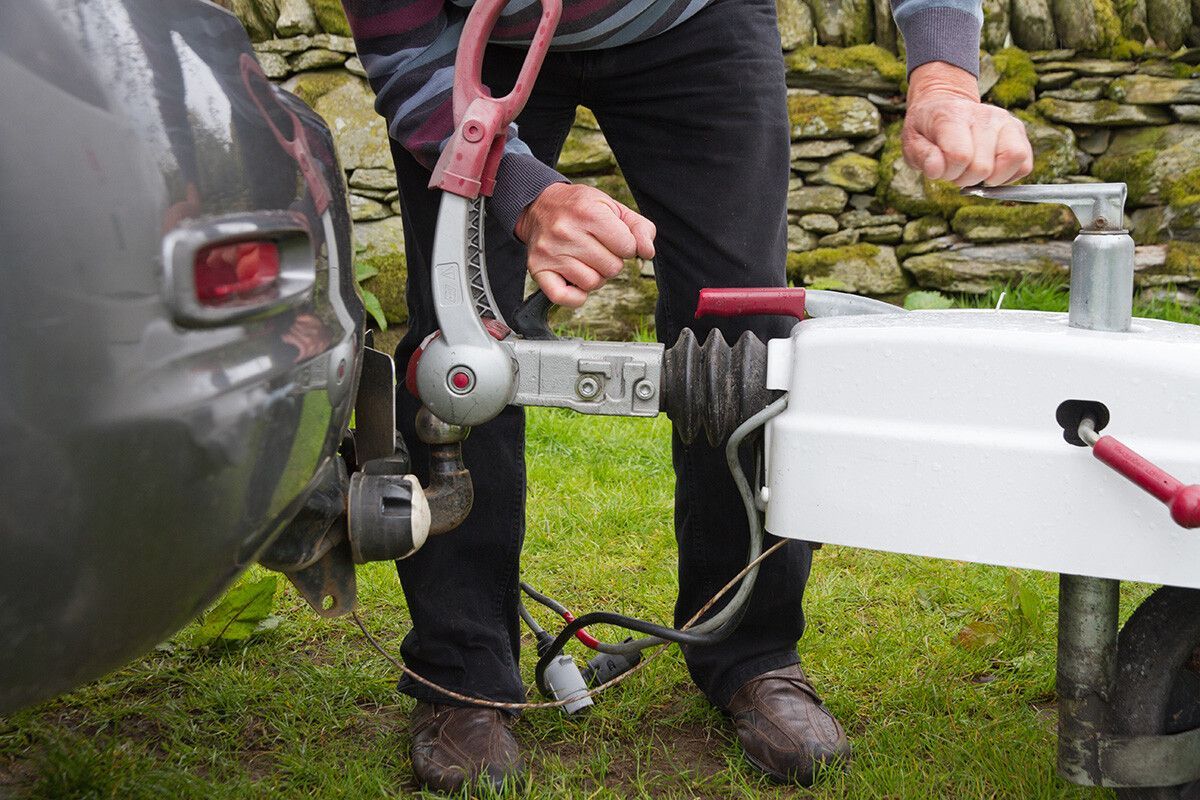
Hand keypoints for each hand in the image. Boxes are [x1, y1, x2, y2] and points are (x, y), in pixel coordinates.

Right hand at [514, 182, 655, 307]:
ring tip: (585, 260)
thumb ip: (639, 228)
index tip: (614, 239)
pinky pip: (565, 298)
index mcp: (588, 212)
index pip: (628, 247)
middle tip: (598, 249)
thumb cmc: (581, 208)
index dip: (626, 246)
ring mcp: (551, 252)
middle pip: (612, 268)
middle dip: (611, 261)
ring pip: (592, 283)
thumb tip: (647, 253)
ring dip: (595, 276)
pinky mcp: (538, 268)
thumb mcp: (613, 207)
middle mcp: (566, 231)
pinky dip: (576, 297)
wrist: (539, 205)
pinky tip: (576, 281)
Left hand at [903, 62, 1033, 186]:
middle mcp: (985, 115)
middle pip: (983, 166)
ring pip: (1013, 160)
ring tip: (973, 170)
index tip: (941, 168)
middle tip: (955, 169)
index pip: (960, 156)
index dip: (949, 172)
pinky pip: (1025, 164)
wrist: (944, 106)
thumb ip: (922, 157)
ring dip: (991, 178)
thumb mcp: (912, 143)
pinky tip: (991, 171)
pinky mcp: (1019, 130)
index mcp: (954, 116)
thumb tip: (937, 170)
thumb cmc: (928, 130)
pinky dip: (1008, 176)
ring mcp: (1005, 121)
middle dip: (965, 178)